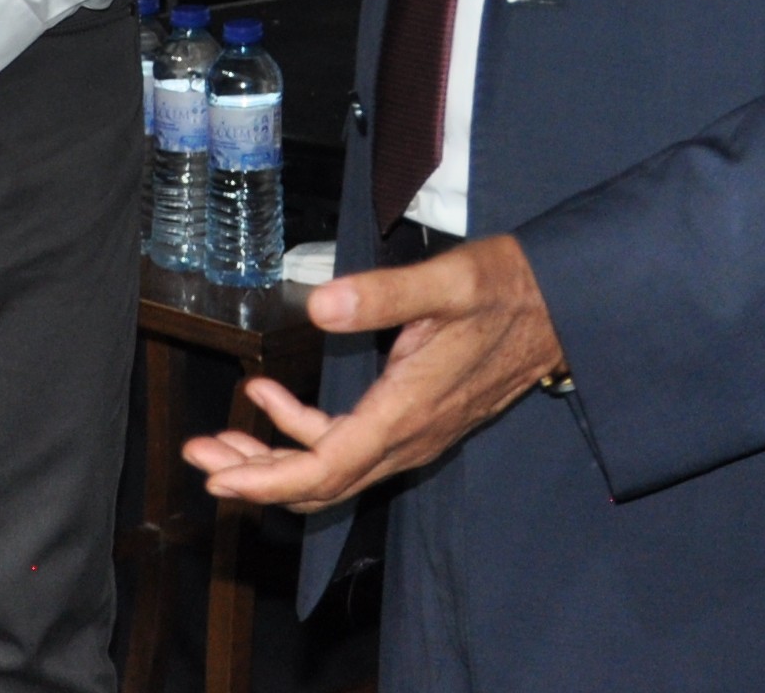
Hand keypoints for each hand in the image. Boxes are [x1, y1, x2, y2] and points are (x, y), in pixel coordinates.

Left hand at [183, 235, 567, 510]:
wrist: (563, 310)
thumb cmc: (509, 290)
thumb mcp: (451, 281)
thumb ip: (384, 295)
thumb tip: (319, 306)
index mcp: (409, 410)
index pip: (327, 467)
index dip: (267, 479)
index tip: (218, 476)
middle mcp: (409, 436)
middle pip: (320, 482)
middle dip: (254, 475)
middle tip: (200, 456)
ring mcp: (413, 434)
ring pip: (331, 470)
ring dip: (274, 458)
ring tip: (224, 435)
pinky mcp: (415, 421)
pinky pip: (350, 447)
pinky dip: (305, 431)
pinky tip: (272, 397)